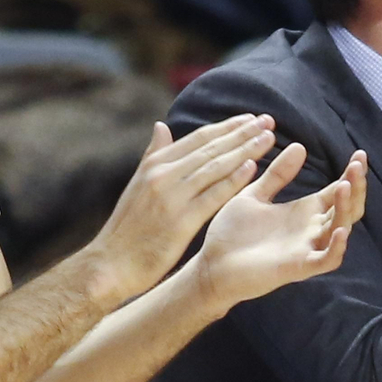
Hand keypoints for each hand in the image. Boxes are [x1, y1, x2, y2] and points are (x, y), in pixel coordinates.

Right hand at [86, 114, 277, 303]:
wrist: (112, 263)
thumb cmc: (127, 228)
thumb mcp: (137, 185)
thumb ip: (153, 154)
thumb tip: (161, 125)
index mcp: (154, 164)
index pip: (199, 138)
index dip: (228, 126)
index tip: (251, 118)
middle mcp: (163, 175)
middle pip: (211, 148)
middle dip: (243, 133)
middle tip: (268, 121)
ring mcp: (171, 197)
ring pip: (215, 167)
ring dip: (245, 151)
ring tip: (269, 138)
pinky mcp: (180, 221)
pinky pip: (212, 196)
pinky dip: (233, 180)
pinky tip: (253, 168)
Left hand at [193, 147, 367, 307]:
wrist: (211, 265)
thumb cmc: (232, 233)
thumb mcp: (255, 195)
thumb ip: (277, 174)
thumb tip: (300, 146)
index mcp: (303, 212)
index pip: (337, 192)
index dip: (351, 175)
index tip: (359, 154)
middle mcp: (310, 230)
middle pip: (347, 208)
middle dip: (356, 187)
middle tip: (358, 165)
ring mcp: (306, 249)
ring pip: (340, 229)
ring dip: (346, 208)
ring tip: (344, 185)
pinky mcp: (297, 267)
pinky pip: (326, 260)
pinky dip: (336, 247)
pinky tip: (339, 230)